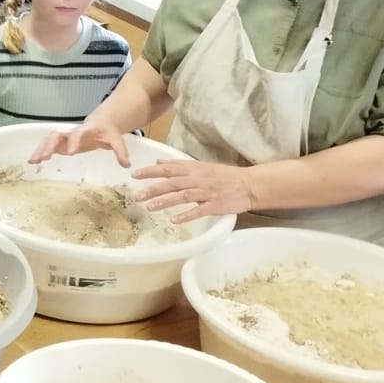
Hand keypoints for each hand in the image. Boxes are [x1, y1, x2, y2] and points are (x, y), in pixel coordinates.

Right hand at [28, 121, 129, 166]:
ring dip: (41, 149)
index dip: (75, 141)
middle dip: (50, 145)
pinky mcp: (62, 142)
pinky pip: (48, 145)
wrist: (102, 122)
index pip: (79, 134)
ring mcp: (66, 136)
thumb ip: (120, 151)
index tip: (71, 152)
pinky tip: (32, 161)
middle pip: (58, 135)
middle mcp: (73, 132)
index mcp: (86, 130)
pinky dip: (40, 152)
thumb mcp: (116, 139)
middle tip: (44, 156)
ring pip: (50, 139)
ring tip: (33, 161)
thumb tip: (127, 166)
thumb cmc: (108, 131)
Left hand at [131, 158, 255, 222]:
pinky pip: (199, 211)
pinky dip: (186, 215)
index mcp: (194, 169)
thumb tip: (158, 162)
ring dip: (165, 201)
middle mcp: (198, 179)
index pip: (169, 168)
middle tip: (137, 195)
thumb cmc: (224, 176)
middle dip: (154, 188)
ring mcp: (207, 192)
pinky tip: (174, 220)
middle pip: (172, 182)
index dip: (151, 171)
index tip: (134, 175)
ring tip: (150, 207)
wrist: (249, 184)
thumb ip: (179, 166)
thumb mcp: (201, 166)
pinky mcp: (215, 205)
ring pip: (183, 196)